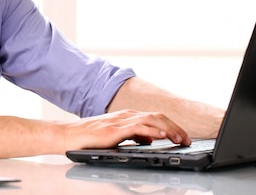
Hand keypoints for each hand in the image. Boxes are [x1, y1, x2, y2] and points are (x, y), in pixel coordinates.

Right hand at [62, 109, 190, 150]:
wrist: (68, 136)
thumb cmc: (88, 138)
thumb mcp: (115, 136)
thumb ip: (132, 135)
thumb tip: (150, 139)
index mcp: (126, 116)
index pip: (154, 117)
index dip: (171, 126)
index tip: (182, 136)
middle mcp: (125, 115)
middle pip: (157, 116)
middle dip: (175, 127)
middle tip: (187, 139)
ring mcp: (120, 121)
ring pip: (151, 120)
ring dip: (169, 129)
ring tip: (180, 139)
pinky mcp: (114, 130)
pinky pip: (139, 128)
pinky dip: (153, 131)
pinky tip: (162, 137)